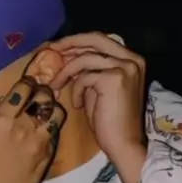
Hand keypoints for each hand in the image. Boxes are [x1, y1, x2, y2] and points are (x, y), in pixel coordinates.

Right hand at [0, 77, 65, 182]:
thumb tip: (10, 109)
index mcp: (0, 120)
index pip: (23, 89)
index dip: (28, 83)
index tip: (29, 83)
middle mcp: (22, 127)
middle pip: (43, 97)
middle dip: (44, 92)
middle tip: (41, 95)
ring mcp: (38, 142)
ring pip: (56, 114)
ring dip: (52, 109)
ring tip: (47, 111)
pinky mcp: (48, 157)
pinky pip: (55, 134)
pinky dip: (52, 129)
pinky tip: (46, 132)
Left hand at [50, 32, 145, 162]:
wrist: (123, 144)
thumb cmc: (110, 121)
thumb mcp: (99, 89)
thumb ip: (90, 71)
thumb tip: (68, 58)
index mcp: (132, 59)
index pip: (101, 39)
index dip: (78, 40)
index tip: (58, 47)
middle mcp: (132, 59)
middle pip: (95, 38)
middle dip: (69, 43)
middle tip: (50, 50)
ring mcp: (125, 67)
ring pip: (85, 58)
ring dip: (66, 72)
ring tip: (56, 86)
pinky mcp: (114, 79)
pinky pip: (84, 77)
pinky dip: (76, 90)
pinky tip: (77, 105)